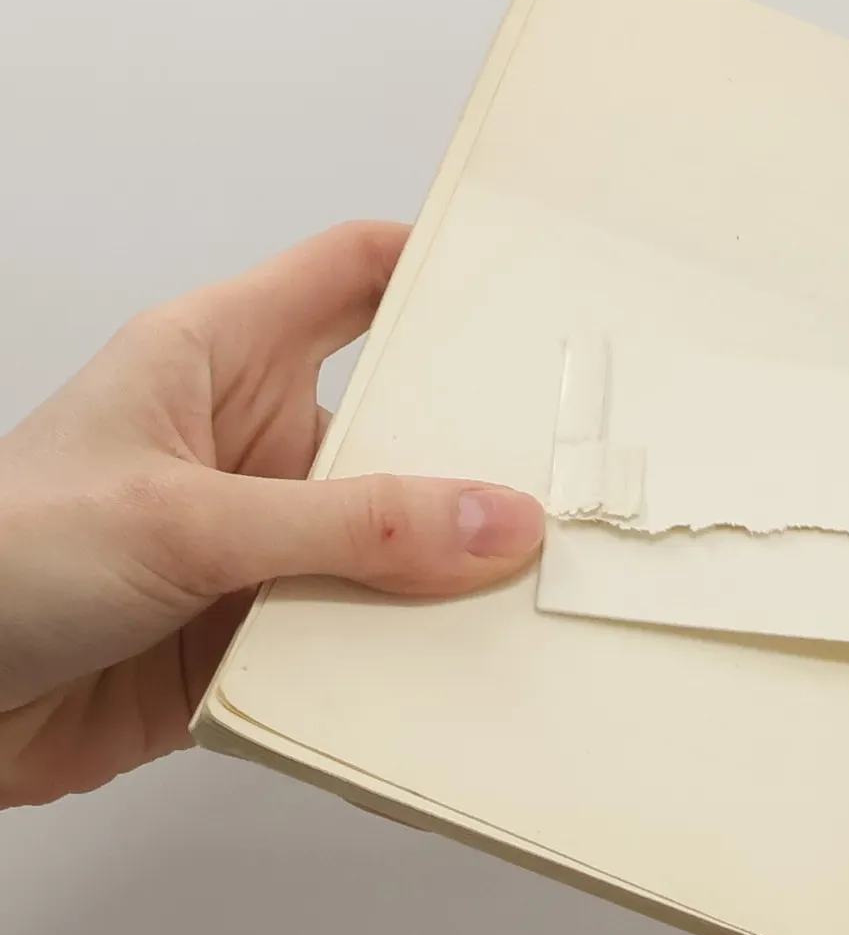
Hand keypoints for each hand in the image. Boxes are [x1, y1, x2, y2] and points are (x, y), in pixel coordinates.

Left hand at [0, 222, 545, 805]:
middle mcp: (251, 443)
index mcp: (219, 358)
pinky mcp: (261, 632)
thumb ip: (349, 528)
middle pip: (404, 421)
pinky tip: (466, 669)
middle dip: (484, 450)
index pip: (352, 274)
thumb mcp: (182, 523)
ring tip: (542, 588)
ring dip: (451, 574)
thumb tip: (496, 520)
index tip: (538, 284)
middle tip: (580, 471)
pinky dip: (412, 655)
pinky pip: (366, 635)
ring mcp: (261, 542)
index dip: (441, 265)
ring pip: (396, 543)